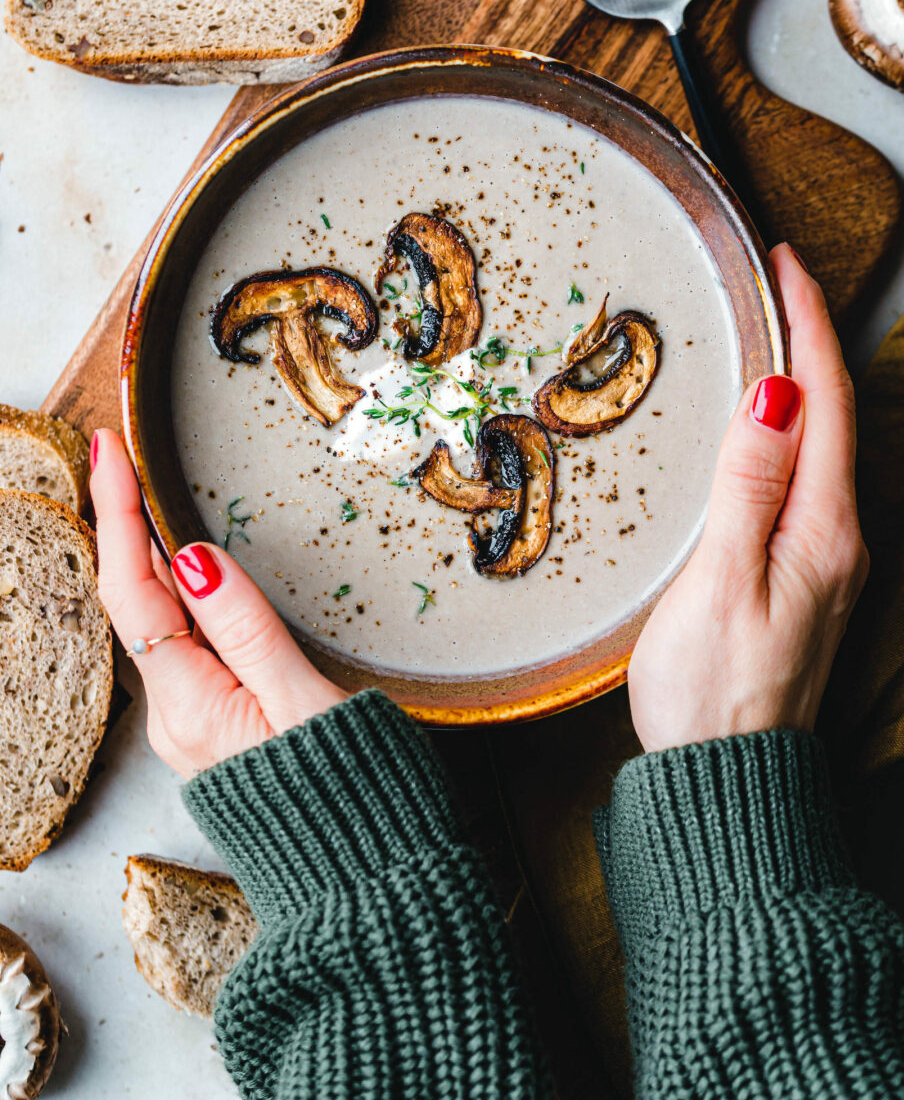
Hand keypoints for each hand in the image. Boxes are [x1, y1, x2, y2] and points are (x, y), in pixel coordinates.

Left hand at [90, 430, 345, 776]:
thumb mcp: (301, 703)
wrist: (367, 877)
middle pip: (136, 601)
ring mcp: (195, 722)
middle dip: (122, 523)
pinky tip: (188, 567)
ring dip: (149, 555)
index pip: (134, 590)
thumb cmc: (347, 796)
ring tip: (141, 492)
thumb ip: (247, 631)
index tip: (109, 451)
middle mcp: (178, 714)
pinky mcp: (219, 725)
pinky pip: (185, 644)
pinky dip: (179, 593)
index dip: (119, 513)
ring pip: (160, 622)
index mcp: (191, 705)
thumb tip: (194, 560)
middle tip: (120, 454)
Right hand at [628, 243, 868, 753]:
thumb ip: (750, 486)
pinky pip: (806, 479)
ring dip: (802, 381)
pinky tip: (762, 423)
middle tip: (774, 281)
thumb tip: (779, 394)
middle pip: (837, 416)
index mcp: (824, 530)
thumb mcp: (719, 581)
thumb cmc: (711, 691)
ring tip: (767, 330)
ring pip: (823, 446)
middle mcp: (839, 539)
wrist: (725, 783)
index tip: (786, 263)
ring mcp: (825, 561)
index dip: (810, 325)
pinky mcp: (803, 579)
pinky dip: (790, 431)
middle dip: (813, 339)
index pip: (828, 402)